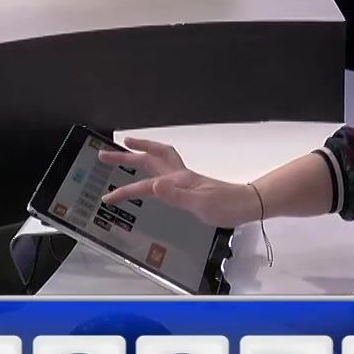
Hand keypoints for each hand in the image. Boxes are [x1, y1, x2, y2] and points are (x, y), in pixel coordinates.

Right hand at [98, 138, 259, 228]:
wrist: (248, 204)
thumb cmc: (227, 206)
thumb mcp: (201, 204)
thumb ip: (177, 195)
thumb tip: (153, 185)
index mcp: (177, 181)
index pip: (145, 185)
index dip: (124, 190)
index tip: (108, 198)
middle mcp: (178, 176)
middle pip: (148, 159)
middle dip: (125, 156)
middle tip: (105, 155)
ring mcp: (184, 178)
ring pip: (157, 158)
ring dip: (141, 151)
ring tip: (126, 148)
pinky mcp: (190, 184)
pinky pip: (165, 168)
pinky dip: (154, 162)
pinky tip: (152, 171)